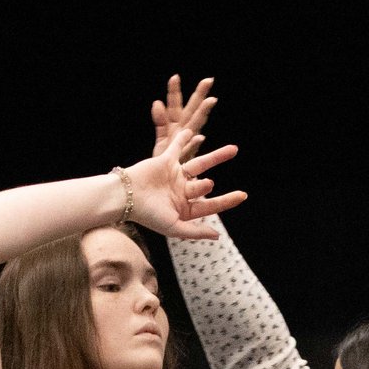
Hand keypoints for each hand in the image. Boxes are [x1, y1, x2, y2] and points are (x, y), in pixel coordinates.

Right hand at [118, 129, 243, 239]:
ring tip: (234, 149)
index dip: (227, 201)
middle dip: (212, 183)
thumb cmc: (148, 215)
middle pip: (205, 185)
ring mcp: (174, 176)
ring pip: (199, 165)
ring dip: (216, 157)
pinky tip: (194, 133)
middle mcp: (181, 192)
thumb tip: (217, 235)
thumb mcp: (175, 227)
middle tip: (215, 178)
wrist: (126, 197)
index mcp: (184, 209)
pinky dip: (184, 140)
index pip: (210, 205)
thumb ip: (195, 231)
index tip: (243, 195)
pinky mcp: (165, 162)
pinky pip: (177, 148)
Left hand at [150, 73, 216, 159]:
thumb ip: (160, 122)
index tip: (175, 77)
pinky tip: (199, 137)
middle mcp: (183, 133)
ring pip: (195, 124)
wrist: (168, 183)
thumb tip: (157, 102)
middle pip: (191, 110)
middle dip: (199, 95)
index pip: (175, 106)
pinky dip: (194, 143)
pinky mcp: (186, 156)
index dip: (175, 92)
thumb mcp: (161, 140)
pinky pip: (189, 149)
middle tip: (208, 80)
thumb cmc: (165, 162)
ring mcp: (186, 143)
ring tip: (211, 100)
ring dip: (203, 112)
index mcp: (175, 127)